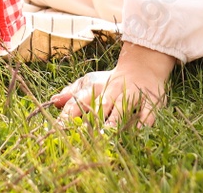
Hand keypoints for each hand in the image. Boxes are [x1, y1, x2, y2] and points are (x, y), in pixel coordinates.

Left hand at [48, 42, 175, 127]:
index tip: (58, 132)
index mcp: (96, 88)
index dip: (68, 117)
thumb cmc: (111, 81)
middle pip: (100, 106)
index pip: (78, 102)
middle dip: (92, 120)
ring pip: (122, 109)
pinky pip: (146, 113)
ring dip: (115, 121)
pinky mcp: (149, 101)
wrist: (143, 65)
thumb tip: (53, 101)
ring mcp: (132, 95)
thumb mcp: (90, 83)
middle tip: (84, 137)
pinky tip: (137, 131)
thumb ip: (72, 93)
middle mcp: (113, 91)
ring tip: (108, 135)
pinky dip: (142, 122)